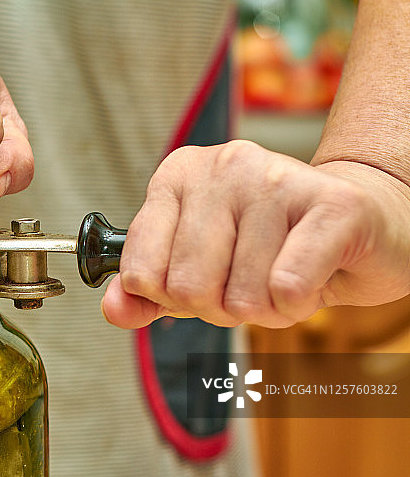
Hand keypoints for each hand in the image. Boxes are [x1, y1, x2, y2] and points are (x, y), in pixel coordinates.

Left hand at [101, 140, 409, 328]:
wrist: (361, 227)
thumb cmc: (271, 249)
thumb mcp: (197, 266)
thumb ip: (149, 291)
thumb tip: (115, 310)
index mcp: (177, 175)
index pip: (139, 270)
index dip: (168, 298)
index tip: (197, 282)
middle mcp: (223, 165)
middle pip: (187, 288)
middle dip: (220, 308)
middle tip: (248, 283)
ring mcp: (276, 177)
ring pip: (242, 297)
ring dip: (265, 309)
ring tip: (284, 275)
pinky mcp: (332, 203)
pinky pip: (286, 288)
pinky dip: (296, 305)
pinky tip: (310, 277)